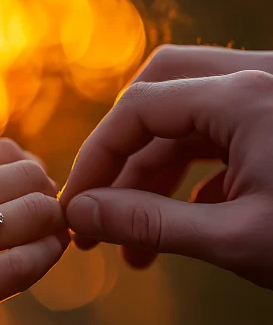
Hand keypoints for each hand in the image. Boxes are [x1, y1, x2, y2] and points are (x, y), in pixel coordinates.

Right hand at [0, 139, 68, 324]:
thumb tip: (28, 170)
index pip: (3, 152)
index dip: (31, 172)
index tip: (34, 192)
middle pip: (24, 179)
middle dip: (47, 197)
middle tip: (48, 216)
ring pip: (30, 216)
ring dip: (53, 226)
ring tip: (52, 236)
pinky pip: (20, 267)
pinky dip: (45, 258)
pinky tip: (44, 259)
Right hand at [61, 59, 272, 288]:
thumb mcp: (234, 238)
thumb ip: (151, 223)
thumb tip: (79, 216)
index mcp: (242, 96)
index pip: (138, 108)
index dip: (95, 158)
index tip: (73, 208)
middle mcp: (254, 80)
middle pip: (159, 94)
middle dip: (121, 155)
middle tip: (98, 208)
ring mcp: (270, 99)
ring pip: (191, 119)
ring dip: (154, 175)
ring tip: (133, 244)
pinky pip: (222, 136)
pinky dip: (192, 176)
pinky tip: (184, 227)